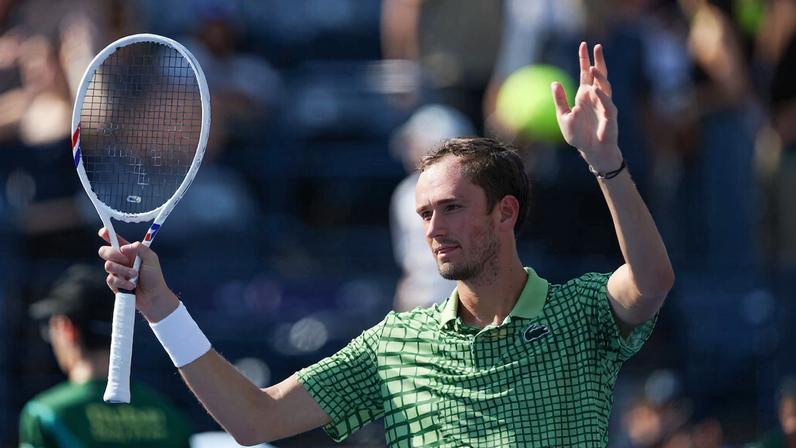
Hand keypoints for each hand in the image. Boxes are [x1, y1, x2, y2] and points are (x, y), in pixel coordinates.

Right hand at [98, 228, 178, 322]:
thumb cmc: (154, 277)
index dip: (108, 235)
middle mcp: (121, 261)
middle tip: (123, 259)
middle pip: (104, 251)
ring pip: (108, 266)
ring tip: (135, 276)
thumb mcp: (151, 259)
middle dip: (112, 253)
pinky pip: (111, 279)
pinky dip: (122, 282)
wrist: (153, 297)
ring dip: (123, 271)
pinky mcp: (114, 284)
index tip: (103, 231)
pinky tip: (131, 286)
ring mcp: (116, 272)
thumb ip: (140, 248)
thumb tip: (124, 247)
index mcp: (130, 252)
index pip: (116, 241)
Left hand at [552, 42, 621, 171]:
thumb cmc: (578, 136)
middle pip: (598, 74)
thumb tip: (554, 83)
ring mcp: (604, 104)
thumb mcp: (563, 116)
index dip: (585, 60)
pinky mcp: (610, 115)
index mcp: (584, 95)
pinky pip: (607, 103)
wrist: (591, 151)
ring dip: (599, 76)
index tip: (583, 45)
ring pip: (604, 86)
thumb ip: (560, 100)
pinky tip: (595, 89)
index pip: (585, 74)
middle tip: (596, 46)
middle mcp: (596, 97)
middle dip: (597, 60)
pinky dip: (601, 96)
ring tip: (593, 67)